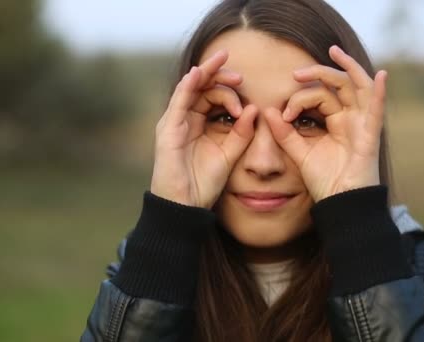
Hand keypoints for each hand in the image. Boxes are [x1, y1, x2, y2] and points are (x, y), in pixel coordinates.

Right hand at [151, 51, 257, 207]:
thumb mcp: (230, 155)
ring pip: (189, 88)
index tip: (245, 85)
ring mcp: (173, 123)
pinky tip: (198, 73)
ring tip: (222, 62)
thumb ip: (242, 133)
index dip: (227, 87)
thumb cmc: (204, 184)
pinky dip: (188, 86)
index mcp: (197, 125)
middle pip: (199, 87)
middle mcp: (183, 120)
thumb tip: (255, 108)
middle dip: (218, 75)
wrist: (186, 206)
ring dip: (206, 73)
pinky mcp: (168, 130)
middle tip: (238, 75)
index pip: (210, 95)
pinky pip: (178, 102)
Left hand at [265, 45, 386, 201]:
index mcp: (336, 122)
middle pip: (339, 85)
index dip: (299, 98)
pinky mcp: (370, 137)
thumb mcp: (299, 153)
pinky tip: (382, 76)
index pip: (320, 96)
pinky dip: (380, 93)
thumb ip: (284, 133)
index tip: (284, 114)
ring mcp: (362, 126)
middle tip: (296, 73)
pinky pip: (377, 111)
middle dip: (319, 73)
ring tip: (333, 51)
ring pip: (358, 88)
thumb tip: (267, 110)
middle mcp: (351, 119)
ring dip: (347, 68)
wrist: (339, 205)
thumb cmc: (323, 181)